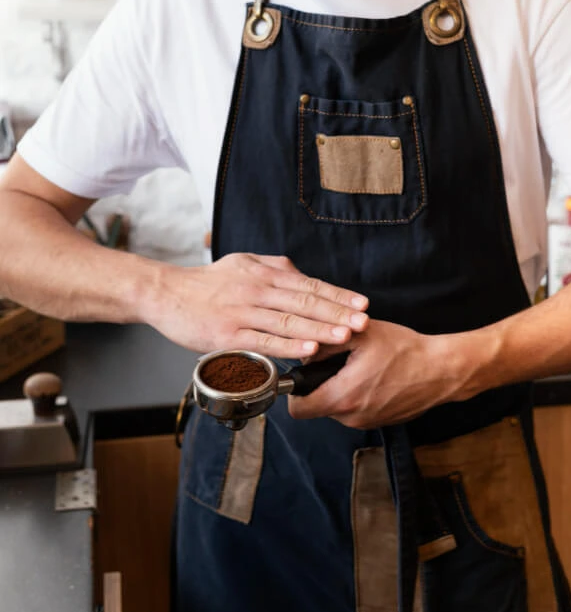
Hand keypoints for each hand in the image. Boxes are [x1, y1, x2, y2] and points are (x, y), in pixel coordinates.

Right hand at [146, 253, 368, 355]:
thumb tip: (303, 275)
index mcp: (264, 273)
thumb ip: (274, 268)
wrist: (166, 293)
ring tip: (344, 336)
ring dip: (319, 329)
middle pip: (304, 301)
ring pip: (288, 320)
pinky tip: (308, 348)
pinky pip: (264, 340)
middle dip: (337, 312)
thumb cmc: (207, 282)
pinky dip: (289, 344)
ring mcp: (243, 312)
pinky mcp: (228, 334)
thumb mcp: (243, 263)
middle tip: (363, 321)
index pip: (309, 284)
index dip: (337, 295)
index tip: (361, 304)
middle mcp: (257, 289)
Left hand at [288, 319, 475, 427]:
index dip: (294, 392)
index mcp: (343, 396)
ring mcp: (367, 422)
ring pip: (336, 408)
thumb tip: (305, 348)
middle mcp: (352, 417)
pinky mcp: (379, 422)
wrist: (441, 370)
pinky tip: (372, 375)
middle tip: (336, 361)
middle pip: (317, 406)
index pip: (298, 410)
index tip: (303, 374)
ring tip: (357, 365)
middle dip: (320, 385)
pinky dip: (357, 394)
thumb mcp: (362, 334)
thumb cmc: (404, 349)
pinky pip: (355, 410)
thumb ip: (327, 341)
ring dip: (339, 389)